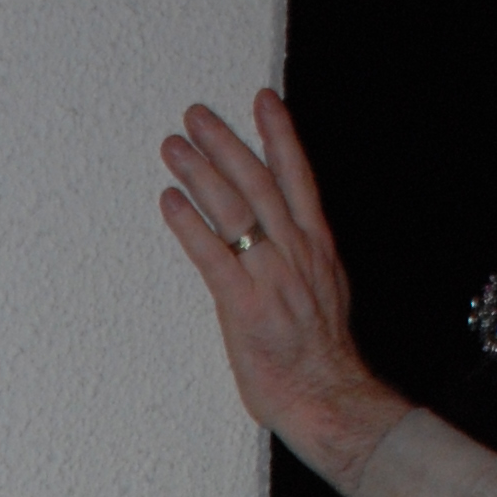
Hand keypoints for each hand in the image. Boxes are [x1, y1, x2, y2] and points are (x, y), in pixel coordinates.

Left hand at [158, 90, 410, 490]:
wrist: (327, 397)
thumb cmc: (320, 357)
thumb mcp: (324, 294)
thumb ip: (304, 262)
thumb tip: (289, 242)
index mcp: (317, 247)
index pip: (298, 177)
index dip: (279, 134)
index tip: (262, 100)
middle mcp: (296, 252)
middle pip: (258, 182)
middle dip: (226, 143)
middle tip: (196, 114)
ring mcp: (271, 276)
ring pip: (235, 210)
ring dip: (200, 173)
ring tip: (173, 146)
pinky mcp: (245, 306)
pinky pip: (212, 257)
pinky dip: (190, 226)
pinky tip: (169, 202)